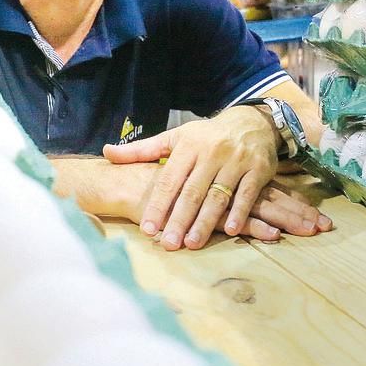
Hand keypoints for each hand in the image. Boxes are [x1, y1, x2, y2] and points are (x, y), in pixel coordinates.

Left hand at [104, 108, 281, 248]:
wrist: (251, 121)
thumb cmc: (206, 136)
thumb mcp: (175, 138)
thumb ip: (141, 150)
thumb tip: (107, 152)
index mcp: (188, 146)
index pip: (169, 180)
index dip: (158, 205)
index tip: (147, 228)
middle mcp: (212, 153)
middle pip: (193, 191)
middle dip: (179, 219)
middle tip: (168, 243)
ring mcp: (236, 161)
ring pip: (218, 196)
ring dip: (205, 221)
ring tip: (192, 243)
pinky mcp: (258, 169)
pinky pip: (247, 194)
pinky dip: (239, 212)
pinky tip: (230, 230)